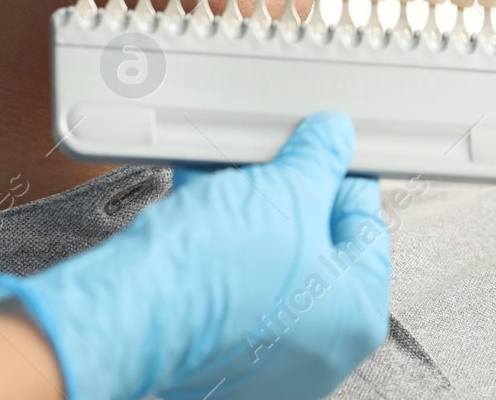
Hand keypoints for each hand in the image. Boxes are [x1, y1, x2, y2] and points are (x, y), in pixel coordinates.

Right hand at [0, 111, 390, 399]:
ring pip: (267, 260)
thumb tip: (332, 140)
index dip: (342, 176)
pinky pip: (229, 280)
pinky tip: (200, 199)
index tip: (323, 151)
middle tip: (270, 158)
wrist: (129, 310)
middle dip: (286, 193)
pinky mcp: (215, 350)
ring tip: (226, 171)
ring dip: (246, 210)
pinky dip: (218, 240)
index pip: (366, 226)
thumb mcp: (286, 188)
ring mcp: (265, 355)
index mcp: (356, 314)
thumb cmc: (214, 273)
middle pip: (314, 244)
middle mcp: (318, 347)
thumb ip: (320, 157)